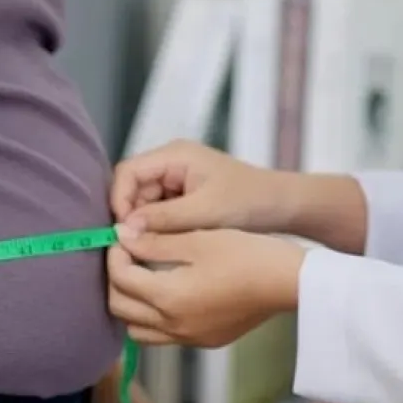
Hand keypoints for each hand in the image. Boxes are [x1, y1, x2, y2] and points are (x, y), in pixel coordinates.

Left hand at [107, 226, 306, 346]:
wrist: (287, 282)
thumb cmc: (245, 254)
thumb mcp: (196, 240)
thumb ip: (154, 241)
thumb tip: (121, 235)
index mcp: (168, 298)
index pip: (120, 278)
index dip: (115, 254)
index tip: (124, 236)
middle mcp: (173, 326)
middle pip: (120, 309)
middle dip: (116, 280)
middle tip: (128, 255)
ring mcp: (189, 338)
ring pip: (137, 329)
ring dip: (132, 304)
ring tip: (144, 277)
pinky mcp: (205, 340)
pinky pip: (164, 336)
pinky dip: (154, 318)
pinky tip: (169, 294)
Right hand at [111, 140, 291, 233]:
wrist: (283, 206)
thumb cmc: (249, 202)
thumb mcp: (204, 212)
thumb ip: (163, 219)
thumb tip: (124, 229)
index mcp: (174, 155)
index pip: (127, 171)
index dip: (119, 199)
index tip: (123, 229)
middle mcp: (172, 163)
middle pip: (133, 188)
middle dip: (132, 216)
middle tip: (136, 244)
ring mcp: (178, 180)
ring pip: (144, 203)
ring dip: (146, 224)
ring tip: (154, 246)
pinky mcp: (185, 197)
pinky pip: (159, 212)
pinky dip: (159, 228)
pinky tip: (166, 244)